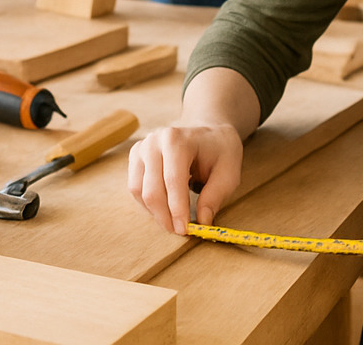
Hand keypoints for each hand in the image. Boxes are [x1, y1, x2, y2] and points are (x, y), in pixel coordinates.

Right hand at [127, 122, 243, 234]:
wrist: (206, 130)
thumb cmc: (219, 150)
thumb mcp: (229, 172)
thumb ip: (215, 196)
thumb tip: (202, 222)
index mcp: (177, 140)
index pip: (173, 180)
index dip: (177, 209)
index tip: (185, 230)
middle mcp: (154, 141)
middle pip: (152, 188)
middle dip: (164, 216)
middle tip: (179, 232)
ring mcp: (141, 147)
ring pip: (138, 190)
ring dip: (154, 212)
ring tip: (172, 222)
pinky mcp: (136, 156)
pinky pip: (134, 187)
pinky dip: (147, 204)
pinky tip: (164, 209)